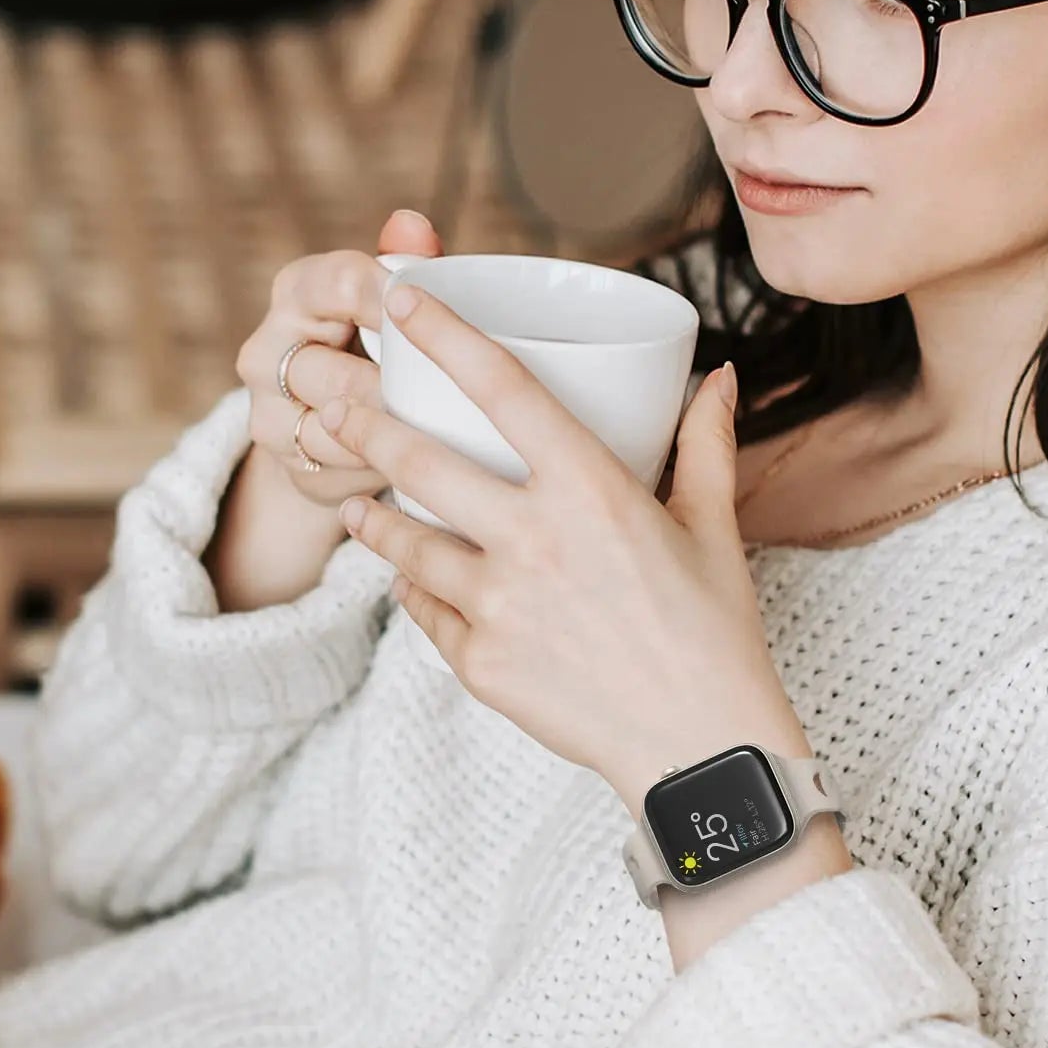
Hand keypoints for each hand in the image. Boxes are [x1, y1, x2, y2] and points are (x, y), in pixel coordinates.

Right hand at [233, 210, 443, 508]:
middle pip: (335, 368)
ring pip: (334, 423)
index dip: (397, 303)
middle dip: (395, 386)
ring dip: (390, 431)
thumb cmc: (380, 345)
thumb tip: (413, 223)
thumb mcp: (395, 303)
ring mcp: (264, 408)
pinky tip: (414, 460)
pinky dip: (378, 463)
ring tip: (439, 432)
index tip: (439, 321)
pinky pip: (337, 465)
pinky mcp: (280, 457)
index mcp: (298, 289)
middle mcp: (265, 348)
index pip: (342, 284)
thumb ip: (407, 263)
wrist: (329, 420)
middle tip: (450, 397)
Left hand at [321, 279, 805, 813]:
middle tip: (331, 399)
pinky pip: (426, 611)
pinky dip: (414, 589)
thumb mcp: (714, 528)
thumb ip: (705, 444)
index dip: (444, 333)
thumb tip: (716, 378)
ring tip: (353, 500)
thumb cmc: (715, 633)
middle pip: (419, 459)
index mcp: (591, 490)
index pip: (502, 387)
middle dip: (363, 420)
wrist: (700, 748)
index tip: (401, 298)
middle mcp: (533, 539)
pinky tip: (407, 579)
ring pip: (403, 541)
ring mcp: (498, 605)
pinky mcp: (480, 663)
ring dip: (370, 514)